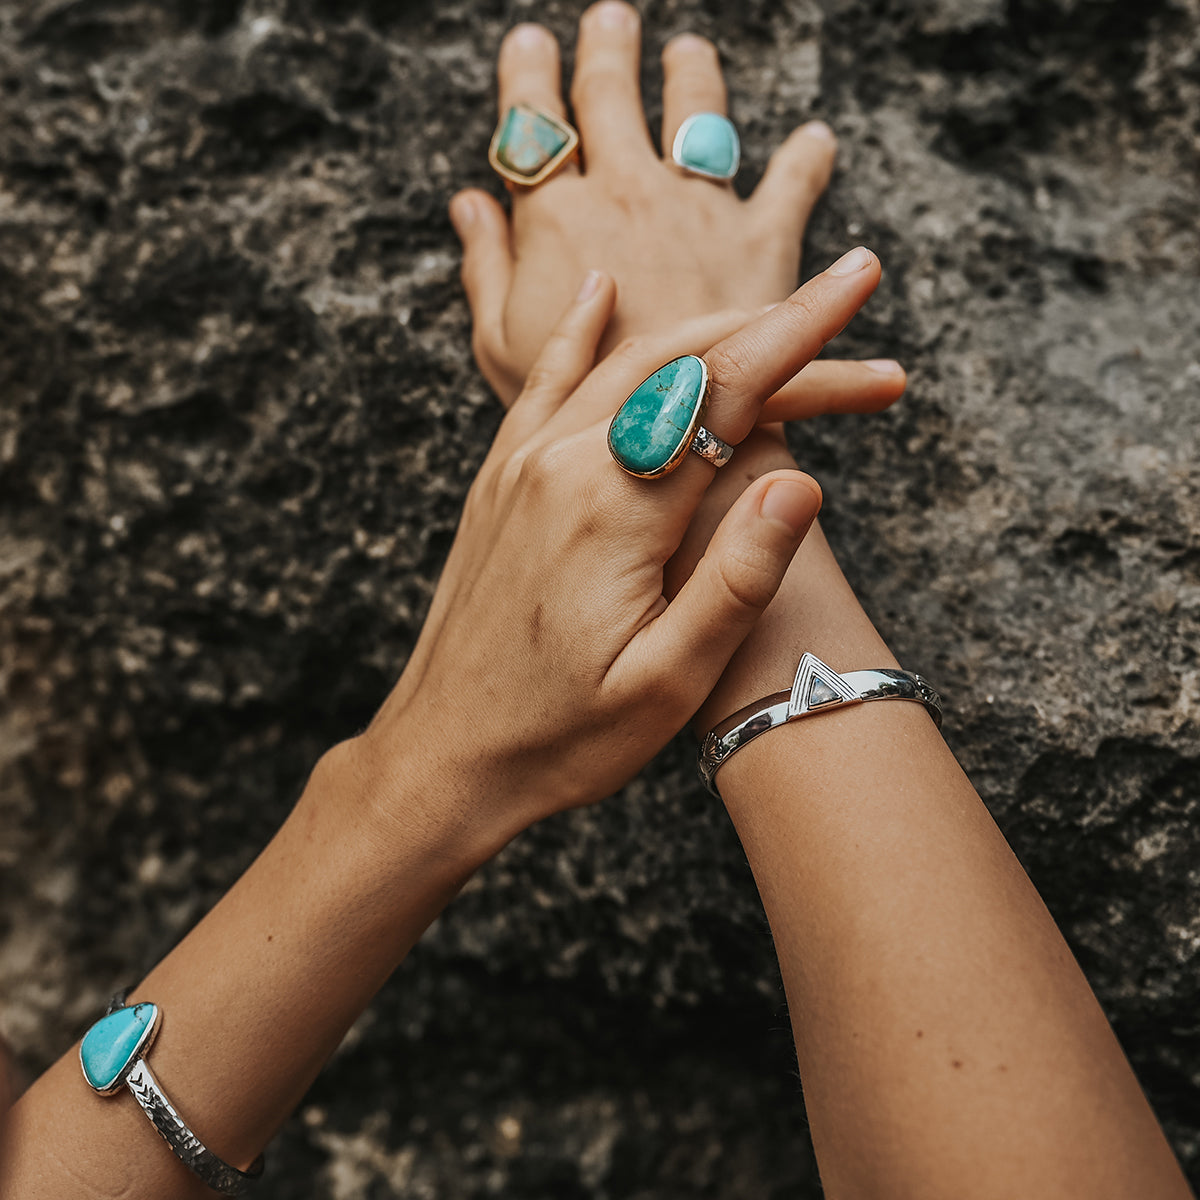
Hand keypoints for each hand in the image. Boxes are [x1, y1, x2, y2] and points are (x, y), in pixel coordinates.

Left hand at [354, 248, 882, 846]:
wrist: (442, 757)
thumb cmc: (560, 735)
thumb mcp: (668, 681)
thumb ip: (736, 578)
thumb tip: (799, 479)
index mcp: (613, 510)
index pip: (728, 391)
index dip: (802, 331)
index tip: (860, 280)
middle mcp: (562, 465)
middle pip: (685, 361)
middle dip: (775, 322)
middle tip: (848, 293)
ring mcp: (522, 466)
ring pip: (625, 361)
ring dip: (706, 330)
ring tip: (770, 312)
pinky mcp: (500, 482)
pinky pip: (543, 381)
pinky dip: (581, 332)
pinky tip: (600, 293)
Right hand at [450, 0, 905, 419]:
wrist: (664, 438)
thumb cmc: (574, 405)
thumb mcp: (502, 344)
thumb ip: (486, 265)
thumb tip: (468, 202)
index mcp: (557, 216)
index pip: (534, 126)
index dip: (529, 80)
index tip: (531, 45)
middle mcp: (627, 192)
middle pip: (612, 97)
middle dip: (606, 52)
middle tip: (608, 20)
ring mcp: (696, 209)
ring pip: (696, 116)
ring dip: (693, 77)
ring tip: (689, 53)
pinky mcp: (760, 240)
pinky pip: (792, 185)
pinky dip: (809, 160)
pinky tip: (817, 141)